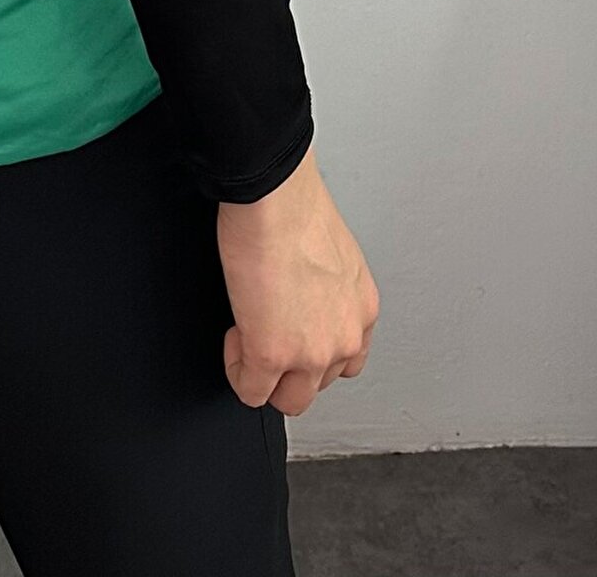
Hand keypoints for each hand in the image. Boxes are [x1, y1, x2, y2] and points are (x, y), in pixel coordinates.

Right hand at [215, 147, 378, 416]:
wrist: (274, 197)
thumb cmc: (295, 205)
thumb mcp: (331, 253)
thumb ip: (326, 286)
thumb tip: (303, 291)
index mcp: (362, 308)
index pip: (346, 357)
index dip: (312, 347)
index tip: (293, 329)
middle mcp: (346, 336)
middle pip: (318, 383)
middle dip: (290, 366)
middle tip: (266, 331)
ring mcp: (310, 353)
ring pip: (289, 399)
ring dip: (266, 376)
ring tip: (248, 335)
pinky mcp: (271, 355)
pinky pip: (250, 391)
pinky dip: (237, 370)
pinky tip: (234, 337)